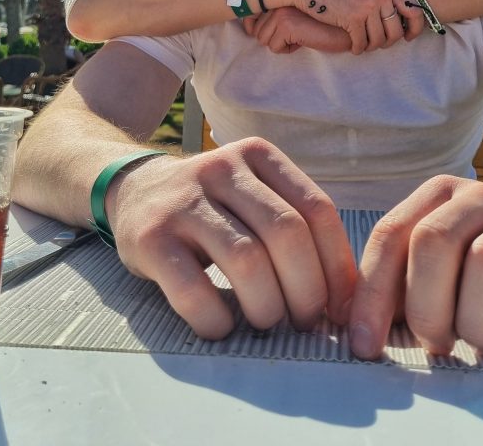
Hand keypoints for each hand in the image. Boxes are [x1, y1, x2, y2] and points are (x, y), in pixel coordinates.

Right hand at [106, 137, 356, 339]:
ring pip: (246, 260)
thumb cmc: (212, 207)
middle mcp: (223, 168)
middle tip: (303, 322)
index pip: (317, 208)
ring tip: (266, 322)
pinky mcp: (152, 237)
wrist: (133, 190)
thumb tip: (349, 297)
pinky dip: (216, 320)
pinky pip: (193, 289)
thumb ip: (297, 228)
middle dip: (306, 290)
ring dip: (267, 306)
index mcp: (259, 156)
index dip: (336, 264)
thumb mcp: (254, 194)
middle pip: (286, 233)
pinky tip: (220, 326)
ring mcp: (184, 201)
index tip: (338, 306)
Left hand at [243, 8, 352, 53]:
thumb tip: (248, 28)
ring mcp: (281, 11)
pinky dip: (289, 49)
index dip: (259, 29)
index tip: (279, 30)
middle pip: (256, 31)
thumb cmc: (320, 24)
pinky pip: (274, 48)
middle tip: (298, 32)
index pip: (250, 17)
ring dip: (283, 44)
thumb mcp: (294, 16)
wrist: (344, 27)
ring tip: (302, 34)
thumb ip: (274, 16)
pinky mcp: (287, 25)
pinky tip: (305, 39)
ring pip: (263, 40)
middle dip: (275, 38)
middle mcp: (277, 0)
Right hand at [291, 0, 424, 53]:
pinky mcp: (352, 19)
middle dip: (387, 42)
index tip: (408, 37)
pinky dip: (358, 48)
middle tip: (378, 43)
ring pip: (378, 40)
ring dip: (371, 46)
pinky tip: (353, 46)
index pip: (415, 11)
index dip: (416, 28)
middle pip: (396, 31)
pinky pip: (362, 43)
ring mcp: (366, 7)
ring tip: (364, 44)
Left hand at [349, 175, 482, 363]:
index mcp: (440, 194)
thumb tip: (360, 330)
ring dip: (475, 319)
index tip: (364, 345)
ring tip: (479, 345)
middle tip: (436, 345)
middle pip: (434, 240)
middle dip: (426, 306)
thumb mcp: (444, 258)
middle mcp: (481, 196)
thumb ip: (404, 278)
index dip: (371, 293)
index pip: (391, 233)